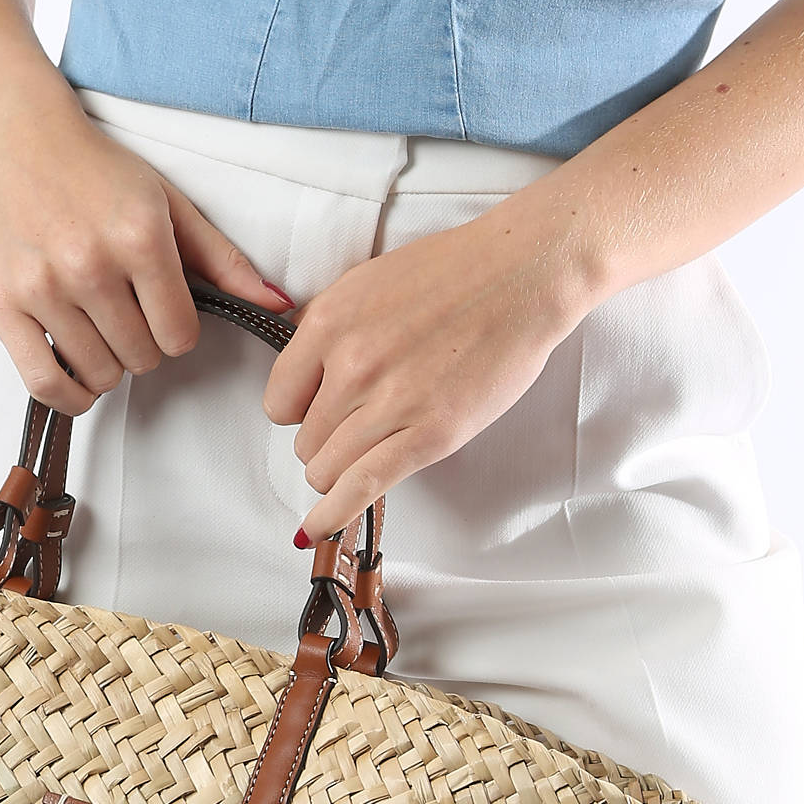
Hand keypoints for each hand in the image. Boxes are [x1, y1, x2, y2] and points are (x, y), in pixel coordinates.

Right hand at [0, 87, 294, 415]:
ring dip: (105, 364)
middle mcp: (90, 265)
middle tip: (123, 311)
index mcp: (140, 238)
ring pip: (99, 375)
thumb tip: (279, 305)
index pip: (180, 336)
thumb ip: (222, 259)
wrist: (13, 133)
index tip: (160, 309)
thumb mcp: (168, 203)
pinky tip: (75, 374)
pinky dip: (68, 394)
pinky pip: (45, 384)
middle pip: (141, 359)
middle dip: (141, 343)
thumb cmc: (95, 169)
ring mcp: (42, 287)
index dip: (176, 330)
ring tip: (95, 327)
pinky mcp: (1, 305)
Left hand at [262, 207, 592, 543]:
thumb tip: (299, 366)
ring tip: (369, 452)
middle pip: (305, 441)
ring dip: (339, 471)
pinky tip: (315, 530)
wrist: (522, 274)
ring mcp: (389, 403)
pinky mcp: (429, 435)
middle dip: (326, 441)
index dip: (298, 412)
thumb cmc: (456, 273)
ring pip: (327, 469)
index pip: (280, 401)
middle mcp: (351, 366)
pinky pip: (361, 488)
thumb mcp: (367, 283)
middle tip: (361, 424)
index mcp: (329, 325)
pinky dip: (332, 515)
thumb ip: (325, 326)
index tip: (316, 411)